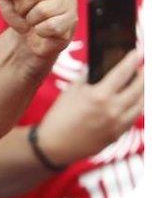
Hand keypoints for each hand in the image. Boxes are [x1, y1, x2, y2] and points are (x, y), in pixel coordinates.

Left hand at [0, 0, 76, 62]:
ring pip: (43, 11)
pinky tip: (43, 29)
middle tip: (25, 12)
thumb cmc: (19, 9)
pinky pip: (50, 26)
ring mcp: (71, 1)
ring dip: (30, 19)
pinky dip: (40, 31)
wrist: (28, 36)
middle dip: (22, 7)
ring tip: (34, 20)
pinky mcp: (72, 20)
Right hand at [36, 49, 142, 164]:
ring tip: (140, 84)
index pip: (123, 72)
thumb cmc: (59, 117)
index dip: (133, 60)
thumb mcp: (70, 92)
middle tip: (142, 68)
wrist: (55, 145)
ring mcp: (118, 124)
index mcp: (98, 96)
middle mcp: (112, 110)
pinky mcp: (118, 135)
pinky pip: (134, 117)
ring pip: (142, 104)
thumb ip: (86, 77)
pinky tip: (132, 101)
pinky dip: (136, 106)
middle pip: (140, 88)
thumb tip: (96, 65)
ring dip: (143, 92)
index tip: (139, 51)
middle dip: (143, 75)